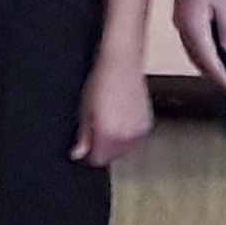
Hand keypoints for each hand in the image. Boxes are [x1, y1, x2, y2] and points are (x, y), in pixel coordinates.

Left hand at [75, 49, 154, 165]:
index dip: (89, 153)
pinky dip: (126, 134)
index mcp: (109, 135)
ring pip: (124, 149)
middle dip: (102, 147)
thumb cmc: (101, 82)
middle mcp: (127, 137)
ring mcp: (139, 132)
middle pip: (111, 157)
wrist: (122, 64)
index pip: (97, 160)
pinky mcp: (147, 125)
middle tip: (96, 127)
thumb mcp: (84, 110)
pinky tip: (120, 117)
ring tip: (109, 120)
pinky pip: (134, 139)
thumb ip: (83, 137)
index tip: (85, 144)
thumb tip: (78, 154)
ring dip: (115, 142)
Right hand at [168, 0, 225, 95]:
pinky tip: (212, 48)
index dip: (220, 77)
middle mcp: (184, 27)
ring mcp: (180, 20)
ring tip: (221, 71)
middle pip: (197, 60)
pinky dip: (202, 50)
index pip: (208, 61)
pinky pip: (191, 40)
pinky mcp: (182, 13)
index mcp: (194, 27)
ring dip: (206, 63)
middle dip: (212, 74)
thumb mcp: (225, 1)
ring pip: (192, 51)